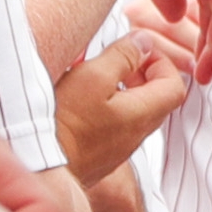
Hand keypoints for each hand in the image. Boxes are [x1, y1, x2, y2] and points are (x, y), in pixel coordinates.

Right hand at [54, 32, 190, 188]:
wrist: (36, 169)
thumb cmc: (63, 123)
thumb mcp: (93, 76)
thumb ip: (123, 56)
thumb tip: (144, 42)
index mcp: (142, 114)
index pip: (175, 86)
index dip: (162, 63)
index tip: (139, 51)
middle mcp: (135, 136)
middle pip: (156, 100)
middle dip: (142, 74)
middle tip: (118, 61)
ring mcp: (116, 151)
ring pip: (133, 114)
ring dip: (122, 91)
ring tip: (93, 78)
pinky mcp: (97, 158)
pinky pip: (113, 129)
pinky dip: (106, 109)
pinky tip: (79, 102)